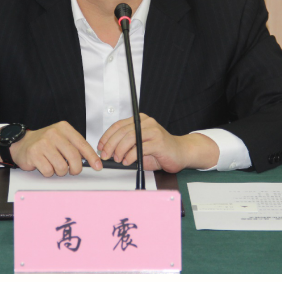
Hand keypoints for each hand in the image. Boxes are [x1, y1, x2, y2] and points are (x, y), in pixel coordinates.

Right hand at [0, 121, 102, 177]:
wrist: (22, 143)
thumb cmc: (44, 143)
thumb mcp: (62, 139)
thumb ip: (75, 147)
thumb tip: (92, 160)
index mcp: (63, 128)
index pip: (82, 144)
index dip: (92, 157)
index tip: (98, 166)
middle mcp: (54, 133)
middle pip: (74, 157)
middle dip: (75, 168)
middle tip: (72, 170)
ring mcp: (43, 143)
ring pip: (62, 167)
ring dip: (60, 171)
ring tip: (54, 165)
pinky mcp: (34, 154)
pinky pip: (49, 171)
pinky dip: (49, 173)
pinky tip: (45, 165)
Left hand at [98, 114, 218, 172]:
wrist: (181, 153)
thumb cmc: (160, 150)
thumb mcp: (139, 146)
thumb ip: (126, 146)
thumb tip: (108, 151)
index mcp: (140, 120)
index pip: (118, 125)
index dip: (106, 136)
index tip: (100, 147)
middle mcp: (146, 122)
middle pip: (122, 132)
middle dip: (110, 145)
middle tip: (106, 155)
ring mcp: (153, 130)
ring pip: (130, 138)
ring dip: (120, 150)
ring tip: (118, 159)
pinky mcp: (159, 141)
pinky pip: (140, 148)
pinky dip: (131, 156)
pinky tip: (128, 161)